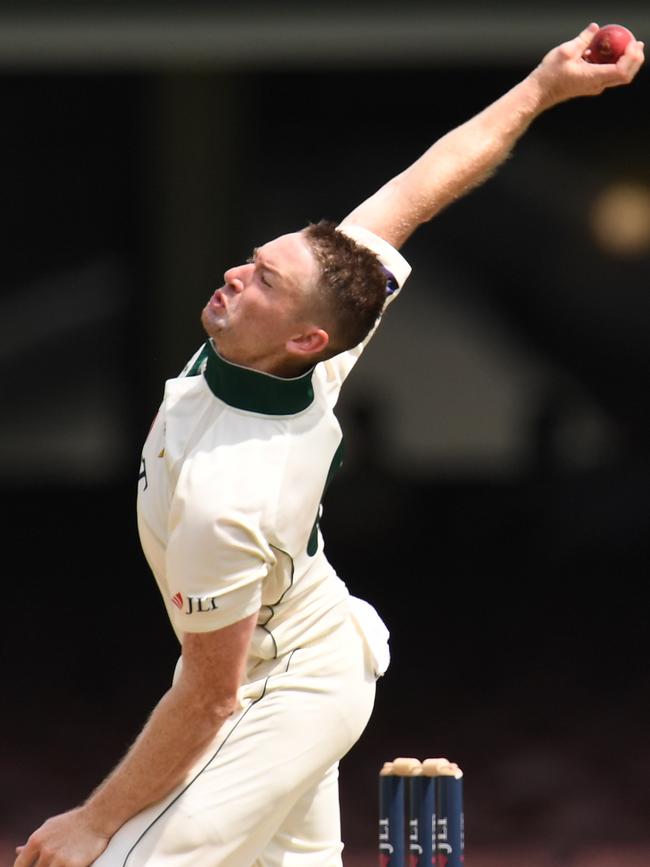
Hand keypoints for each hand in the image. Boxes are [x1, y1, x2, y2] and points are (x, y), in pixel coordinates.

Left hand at [14, 807, 109, 866]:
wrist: (97, 818)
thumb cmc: (73, 822)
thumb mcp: (49, 827)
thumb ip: (34, 842)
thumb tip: (18, 851)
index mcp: (36, 841)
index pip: (20, 866)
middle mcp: (45, 851)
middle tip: (53, 861)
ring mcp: (58, 859)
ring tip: (62, 861)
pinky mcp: (72, 866)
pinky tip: (70, 863)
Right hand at [530, 22, 644, 108]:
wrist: (539, 92)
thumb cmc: (549, 75)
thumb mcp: (566, 51)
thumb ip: (584, 39)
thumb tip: (595, 28)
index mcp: (593, 77)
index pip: (622, 71)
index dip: (632, 57)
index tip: (632, 43)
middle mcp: (596, 85)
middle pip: (625, 75)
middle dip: (634, 59)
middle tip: (636, 43)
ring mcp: (594, 86)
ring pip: (618, 75)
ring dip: (625, 60)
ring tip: (627, 44)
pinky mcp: (590, 84)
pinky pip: (607, 74)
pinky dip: (613, 62)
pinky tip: (608, 50)